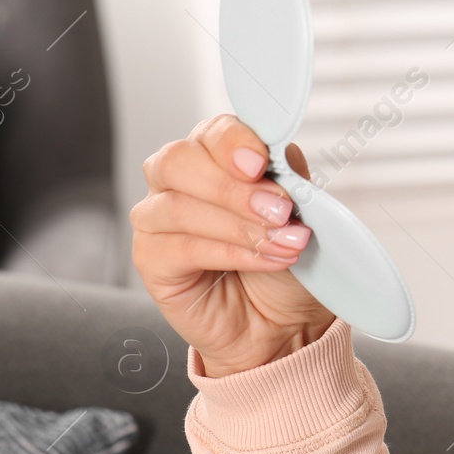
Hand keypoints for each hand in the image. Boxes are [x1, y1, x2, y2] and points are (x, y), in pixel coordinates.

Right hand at [130, 114, 337, 376]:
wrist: (285, 322)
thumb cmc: (288, 263)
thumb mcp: (302, 214)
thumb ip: (287, 178)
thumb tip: (281, 151)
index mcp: (217, 157)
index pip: (212, 131)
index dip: (233, 142)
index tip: (262, 161)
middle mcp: (179, 181)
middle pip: (179, 160)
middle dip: (234, 187)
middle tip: (281, 210)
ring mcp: (157, 220)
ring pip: (178, 205)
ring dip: (239, 224)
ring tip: (285, 243)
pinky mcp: (151, 260)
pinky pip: (180, 247)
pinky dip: (230, 252)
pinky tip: (266, 260)